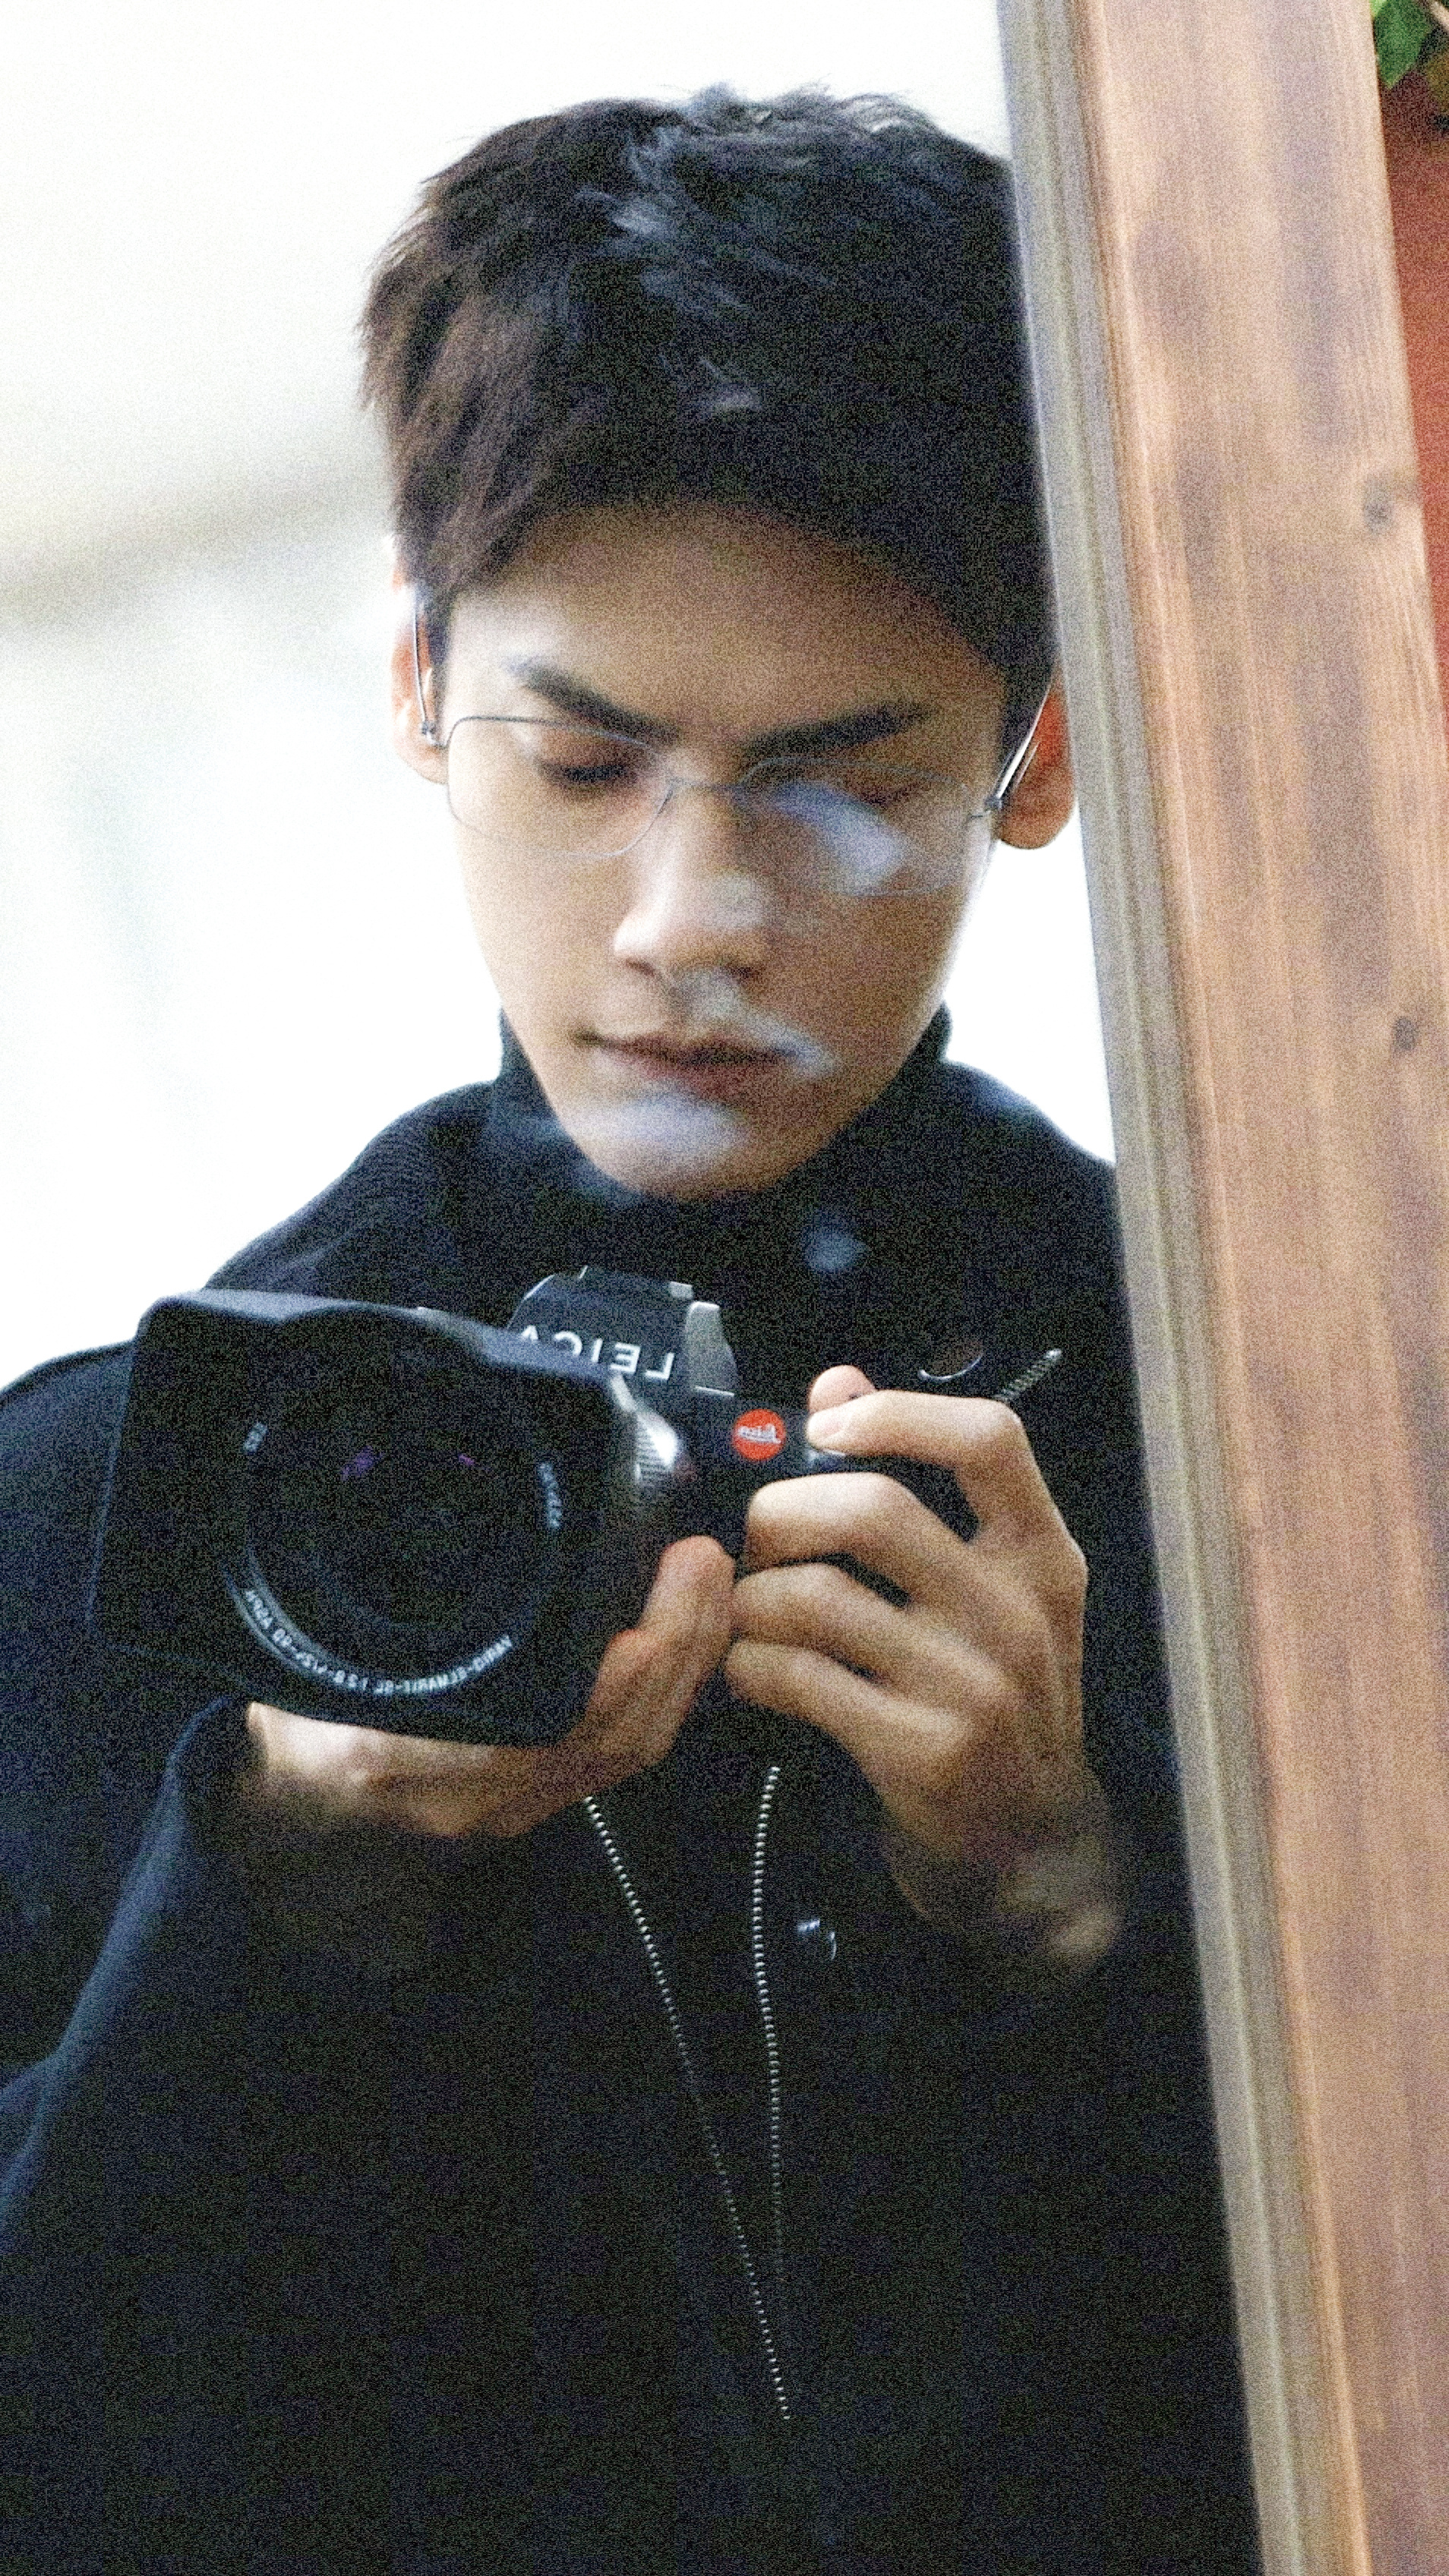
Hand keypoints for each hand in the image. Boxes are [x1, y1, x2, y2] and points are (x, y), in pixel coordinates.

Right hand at [241, 1535, 733, 1840]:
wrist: (295, 1832)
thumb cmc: (296, 1746)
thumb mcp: (299, 1680)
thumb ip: (347, 1628)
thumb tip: (375, 1537)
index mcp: (408, 1763)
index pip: (535, 1733)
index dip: (605, 1683)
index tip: (641, 1616)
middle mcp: (480, 1797)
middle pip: (614, 1737)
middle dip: (675, 1647)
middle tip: (702, 1558)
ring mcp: (519, 1806)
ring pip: (632, 1748)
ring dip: (687, 1665)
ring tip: (711, 1584)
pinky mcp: (542, 1801)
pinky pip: (627, 1754)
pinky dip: (671, 1693)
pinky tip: (690, 1640)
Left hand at [726, 1367, 1114, 1952]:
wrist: (1029, 1842)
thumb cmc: (991, 1692)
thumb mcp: (985, 1587)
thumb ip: (919, 1479)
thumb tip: (835, 1381)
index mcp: (1042, 1554)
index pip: (989, 1438)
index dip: (894, 1413)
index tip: (826, 1428)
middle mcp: (1018, 1612)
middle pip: (875, 1509)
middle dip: (783, 1511)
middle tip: (755, 1536)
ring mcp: (974, 1687)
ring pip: (818, 1598)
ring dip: (753, 1598)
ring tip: (744, 1611)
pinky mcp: (922, 1752)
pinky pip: (799, 1679)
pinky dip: (751, 1666)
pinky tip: (749, 1671)